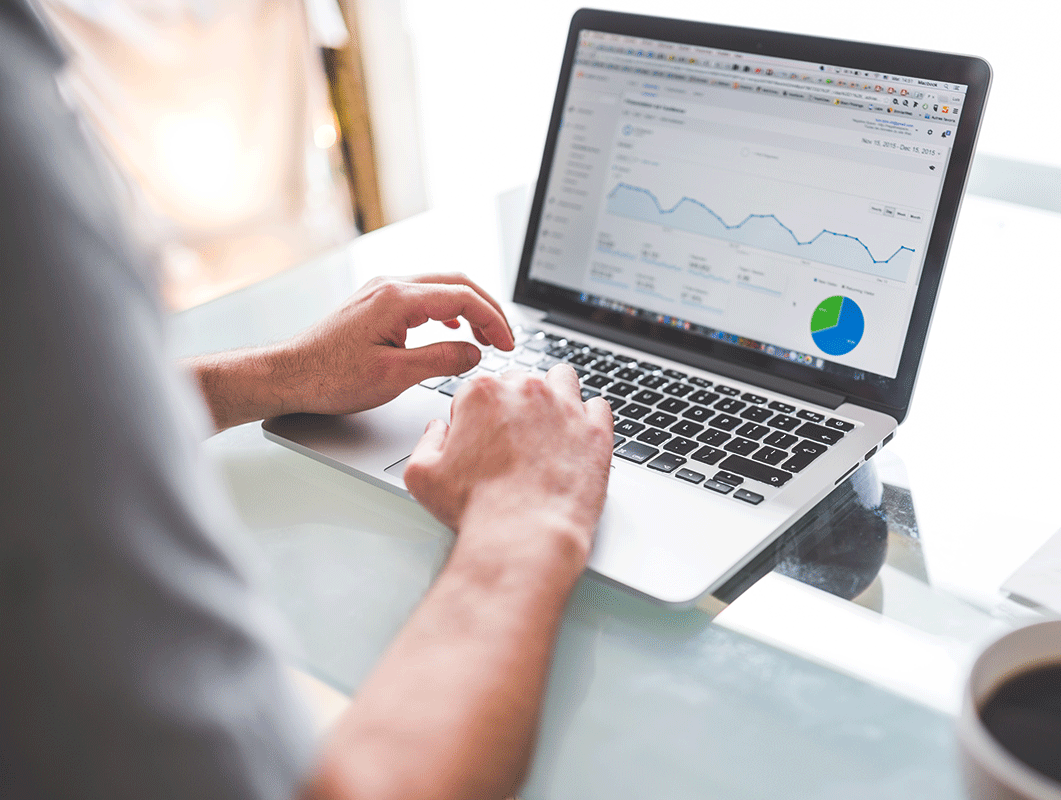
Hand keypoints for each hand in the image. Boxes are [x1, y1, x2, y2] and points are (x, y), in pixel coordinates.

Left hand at [280, 273, 513, 415]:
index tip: (508, 344)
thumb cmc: (330, 377)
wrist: (289, 374)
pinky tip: (453, 327)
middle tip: (506, 338)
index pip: (463, 296)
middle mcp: (390, 285)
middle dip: (487, 309)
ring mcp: (381, 290)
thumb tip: (474, 352)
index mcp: (397, 299)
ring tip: (485, 336)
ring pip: (441, 286)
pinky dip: (447, 309)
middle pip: (456, 283)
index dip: (493, 319)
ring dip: (469, 308)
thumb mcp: (394, 376)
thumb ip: (440, 360)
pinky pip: (423, 295)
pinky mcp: (376, 302)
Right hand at [403, 364, 613, 566]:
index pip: (477, 389)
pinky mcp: (596, 431)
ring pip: (561, 380)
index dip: (475, 416)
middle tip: (511, 440)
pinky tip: (577, 436)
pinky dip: (589, 417)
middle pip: (519, 382)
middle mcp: (526, 392)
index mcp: (483, 393)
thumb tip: (438, 429)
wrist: (523, 537)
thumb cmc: (477, 508)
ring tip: (547, 426)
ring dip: (554, 395)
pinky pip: (598, 406)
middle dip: (514, 405)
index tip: (479, 439)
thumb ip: (426, 441)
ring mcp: (566, 408)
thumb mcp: (422, 475)